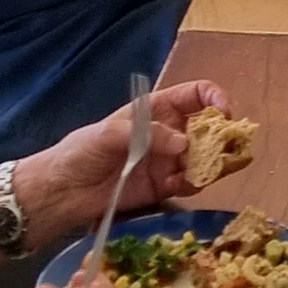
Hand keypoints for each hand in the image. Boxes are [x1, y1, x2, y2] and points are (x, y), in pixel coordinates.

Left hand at [29, 78, 235, 231]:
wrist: (61, 192)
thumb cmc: (80, 152)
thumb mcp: (107, 134)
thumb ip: (147, 134)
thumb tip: (183, 145)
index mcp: (156, 110)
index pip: (196, 95)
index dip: (214, 99)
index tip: (224, 113)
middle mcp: (168, 133)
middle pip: (208, 128)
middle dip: (222, 136)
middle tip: (227, 150)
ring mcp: (167, 161)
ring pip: (204, 158)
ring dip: (212, 163)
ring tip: (205, 171)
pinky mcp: (163, 187)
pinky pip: (190, 183)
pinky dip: (193, 184)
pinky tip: (181, 185)